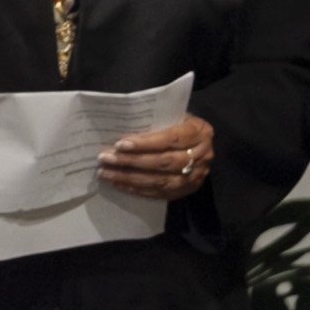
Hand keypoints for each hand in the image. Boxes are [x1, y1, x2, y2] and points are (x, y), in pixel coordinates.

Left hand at [99, 111, 216, 201]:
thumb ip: (154, 123)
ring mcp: (197, 175)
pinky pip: (161, 193)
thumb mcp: (172, 116)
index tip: (120, 144)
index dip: (145, 143)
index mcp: (200, 132)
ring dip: (130, 178)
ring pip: (161, 181)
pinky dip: (138, 190)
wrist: (197, 140)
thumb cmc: (178, 122)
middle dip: (132, 162)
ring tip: (106, 173)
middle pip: (164, 162)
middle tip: (106, 159)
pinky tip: (119, 184)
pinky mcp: (188, 190)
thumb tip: (120, 133)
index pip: (170, 139)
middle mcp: (203, 155)